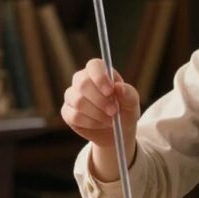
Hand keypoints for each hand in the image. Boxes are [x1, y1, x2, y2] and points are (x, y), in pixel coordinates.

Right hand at [60, 59, 140, 180]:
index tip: (110, 91)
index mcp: (99, 72)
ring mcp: (72, 96)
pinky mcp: (67, 112)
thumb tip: (119, 87)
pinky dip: (90, 123)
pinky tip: (99, 124)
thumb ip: (128, 94)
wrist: (117, 132)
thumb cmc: (125, 111)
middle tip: (114, 111)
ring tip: (110, 120)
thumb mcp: (132, 103)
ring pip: (78, 101)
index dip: (100, 77)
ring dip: (97, 114)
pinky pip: (74, 116)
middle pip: (82, 83)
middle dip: (100, 100)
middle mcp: (82, 80)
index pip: (94, 65)